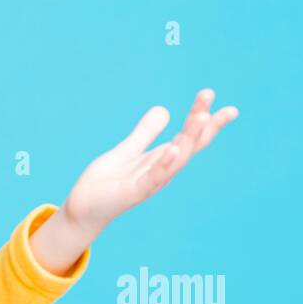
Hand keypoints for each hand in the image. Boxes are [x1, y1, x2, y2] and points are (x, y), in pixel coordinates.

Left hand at [62, 88, 238, 238]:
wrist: (84, 208)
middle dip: (203, 123)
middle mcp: (162, 171)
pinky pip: (153, 177)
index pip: (190, 137)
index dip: (206, 120)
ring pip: (177, 159)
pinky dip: (165, 163)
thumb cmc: (107, 182)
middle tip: (211, 95)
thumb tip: (164, 109)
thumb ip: (145, 133)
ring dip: (190, 138)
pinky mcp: (134, 192)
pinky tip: (174, 148)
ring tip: (202, 116)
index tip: (218, 98)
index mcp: (162, 160)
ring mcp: (150, 182)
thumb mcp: (128, 150)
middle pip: (189, 144)